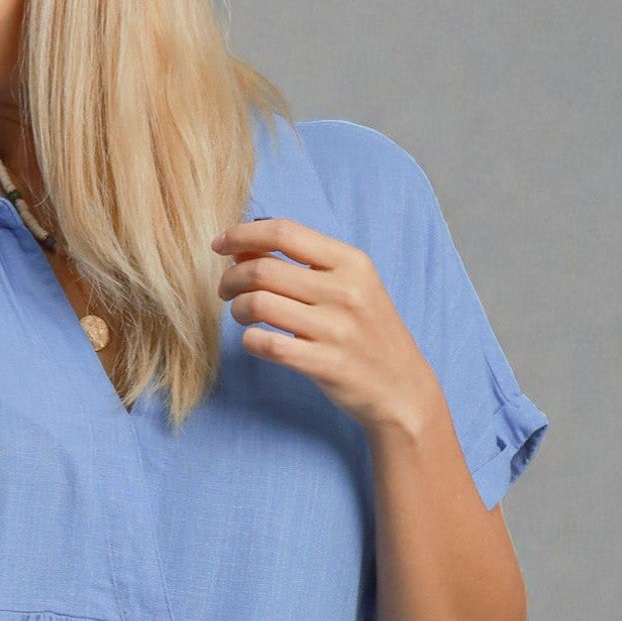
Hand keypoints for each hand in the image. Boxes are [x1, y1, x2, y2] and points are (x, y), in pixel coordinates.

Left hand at [212, 217, 436, 435]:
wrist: (402, 388)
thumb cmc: (367, 333)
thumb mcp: (348, 287)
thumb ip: (300, 264)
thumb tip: (241, 247)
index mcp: (352, 262)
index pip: (285, 232)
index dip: (242, 233)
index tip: (219, 244)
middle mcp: (346, 291)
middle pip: (264, 269)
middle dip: (231, 277)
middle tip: (225, 290)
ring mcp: (337, 329)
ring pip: (258, 304)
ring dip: (237, 309)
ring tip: (241, 316)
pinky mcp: (326, 364)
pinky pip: (267, 344)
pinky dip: (250, 340)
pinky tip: (255, 341)